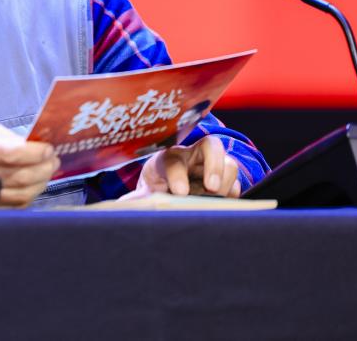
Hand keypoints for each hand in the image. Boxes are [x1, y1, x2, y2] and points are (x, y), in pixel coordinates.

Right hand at [0, 122, 60, 207]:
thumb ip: (9, 139)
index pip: (13, 154)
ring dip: (41, 183)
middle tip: (54, 160)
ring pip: (21, 194)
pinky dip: (29, 196)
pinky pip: (13, 206)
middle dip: (44, 167)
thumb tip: (34, 147)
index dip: (36, 153)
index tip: (49, 149)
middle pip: (21, 176)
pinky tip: (35, 186)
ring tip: (48, 172)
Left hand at [126, 134, 242, 199]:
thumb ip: (134, 202)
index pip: (173, 161)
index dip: (177, 175)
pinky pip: (236, 183)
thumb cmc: (152, 191)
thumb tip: (120, 209)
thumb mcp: (140, 196)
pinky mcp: (223, 181)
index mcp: (166, 159)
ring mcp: (210, 167)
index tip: (179, 193)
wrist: (166, 193)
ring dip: (226, 182)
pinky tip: (223, 205)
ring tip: (215, 199)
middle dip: (214, 165)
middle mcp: (191, 157)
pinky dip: (233, 194)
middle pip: (211, 146)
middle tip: (212, 188)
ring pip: (229, 163)